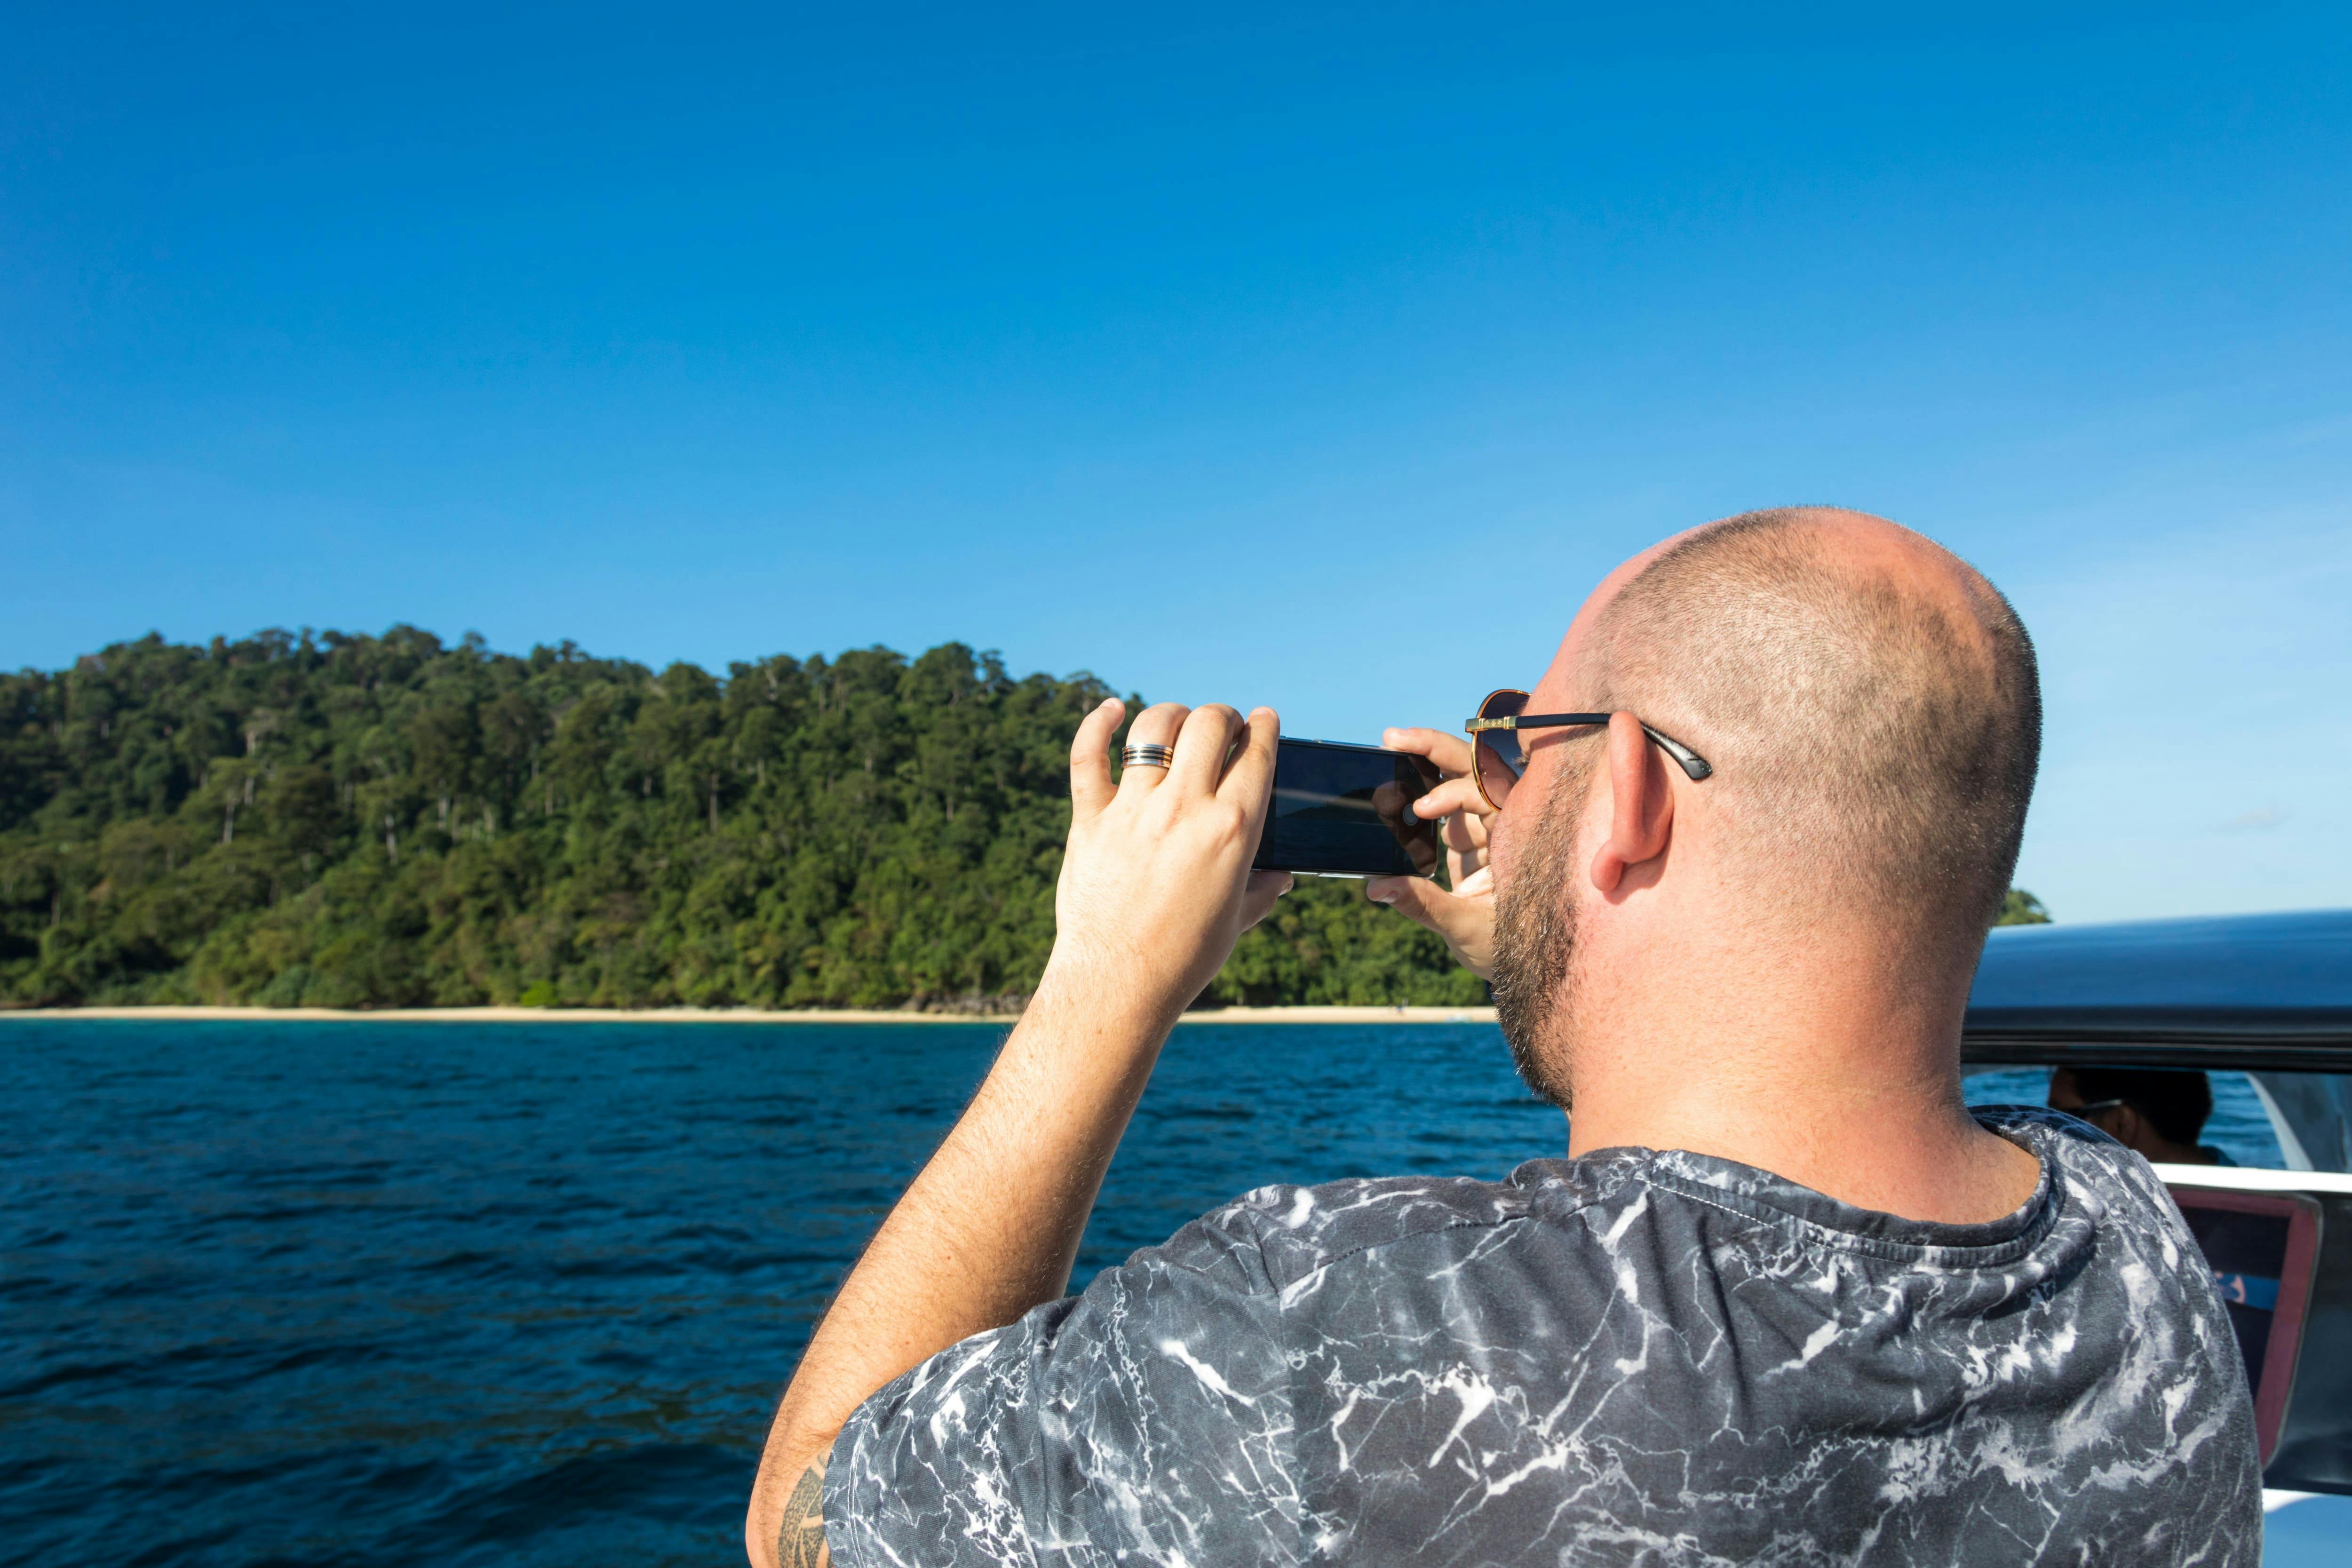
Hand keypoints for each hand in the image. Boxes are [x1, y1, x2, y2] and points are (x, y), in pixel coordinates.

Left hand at [1044, 699, 1290, 1021]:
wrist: (1117, 984)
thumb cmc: (1184, 958)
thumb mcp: (1236, 921)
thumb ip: (1262, 890)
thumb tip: (1284, 876)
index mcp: (1232, 830)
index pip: (1258, 753)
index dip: (1264, 727)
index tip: (1263, 720)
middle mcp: (1184, 809)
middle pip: (1211, 724)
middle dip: (1223, 716)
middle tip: (1222, 726)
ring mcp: (1133, 810)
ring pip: (1155, 728)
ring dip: (1172, 716)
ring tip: (1177, 725)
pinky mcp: (1089, 819)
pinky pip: (1088, 754)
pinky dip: (1098, 722)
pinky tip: (1111, 709)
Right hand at [1365, 725, 1497, 978]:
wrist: (1527, 968)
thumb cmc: (1512, 948)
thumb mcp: (1466, 927)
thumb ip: (1421, 904)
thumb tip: (1375, 886)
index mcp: (1519, 838)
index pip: (1487, 794)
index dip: (1453, 793)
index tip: (1421, 809)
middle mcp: (1506, 826)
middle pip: (1476, 770)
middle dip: (1435, 748)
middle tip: (1392, 737)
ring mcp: (1487, 832)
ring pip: (1460, 782)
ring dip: (1426, 763)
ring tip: (1391, 745)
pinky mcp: (1469, 844)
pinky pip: (1445, 812)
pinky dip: (1420, 798)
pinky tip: (1395, 796)